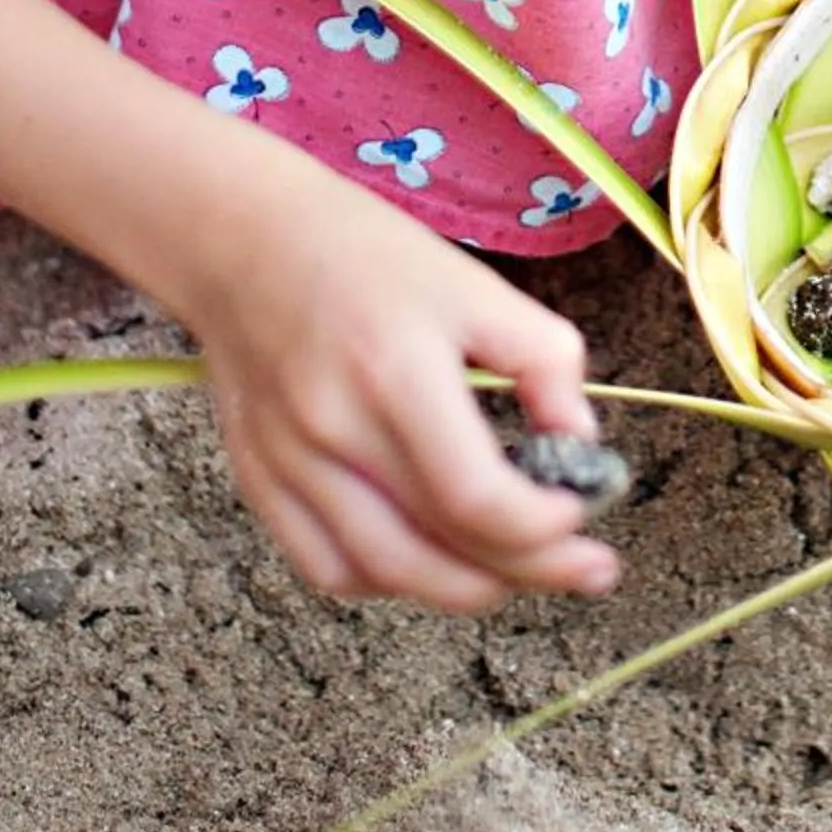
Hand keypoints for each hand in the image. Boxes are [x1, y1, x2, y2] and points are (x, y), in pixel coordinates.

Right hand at [170, 162, 620, 612]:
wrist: (242, 241)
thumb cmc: (367, 255)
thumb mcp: (475, 284)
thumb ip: (542, 358)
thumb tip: (581, 443)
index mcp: (395, 371)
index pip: (474, 496)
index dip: (543, 526)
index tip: (584, 511)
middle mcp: (334, 430)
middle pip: (438, 548)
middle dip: (531, 571)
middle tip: (588, 568)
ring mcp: (288, 465)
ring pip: (386, 574)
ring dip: (467, 590)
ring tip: (524, 573)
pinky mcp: (260, 482)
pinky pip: (329, 567)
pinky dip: (392, 581)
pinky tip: (435, 559)